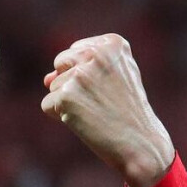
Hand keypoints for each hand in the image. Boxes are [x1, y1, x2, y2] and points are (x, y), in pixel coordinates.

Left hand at [41, 34, 174, 186]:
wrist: (140, 143)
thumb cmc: (127, 112)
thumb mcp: (113, 79)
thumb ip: (80, 69)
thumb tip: (46, 79)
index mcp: (112, 43)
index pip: (75, 51)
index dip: (86, 75)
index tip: (109, 88)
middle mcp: (96, 54)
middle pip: (60, 63)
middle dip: (72, 84)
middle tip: (100, 101)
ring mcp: (80, 74)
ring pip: (52, 85)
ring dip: (68, 102)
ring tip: (96, 111)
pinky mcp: (66, 96)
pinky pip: (47, 104)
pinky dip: (60, 117)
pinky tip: (85, 121)